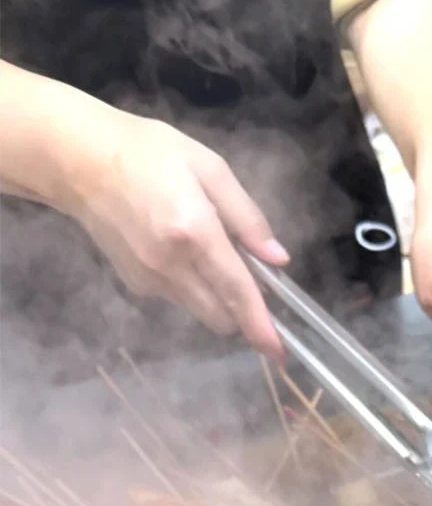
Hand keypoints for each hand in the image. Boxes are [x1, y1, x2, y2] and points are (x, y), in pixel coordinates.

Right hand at [66, 108, 287, 359]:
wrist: (77, 161)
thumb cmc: (148, 153)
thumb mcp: (209, 168)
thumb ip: (247, 218)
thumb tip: (278, 259)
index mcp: (194, 232)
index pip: (236, 291)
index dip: (260, 325)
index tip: (279, 351)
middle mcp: (171, 265)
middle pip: (221, 317)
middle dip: (243, 314)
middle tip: (252, 284)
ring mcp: (150, 279)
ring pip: (201, 312)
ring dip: (218, 300)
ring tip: (210, 254)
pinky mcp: (136, 285)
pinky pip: (179, 299)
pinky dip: (193, 287)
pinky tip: (179, 251)